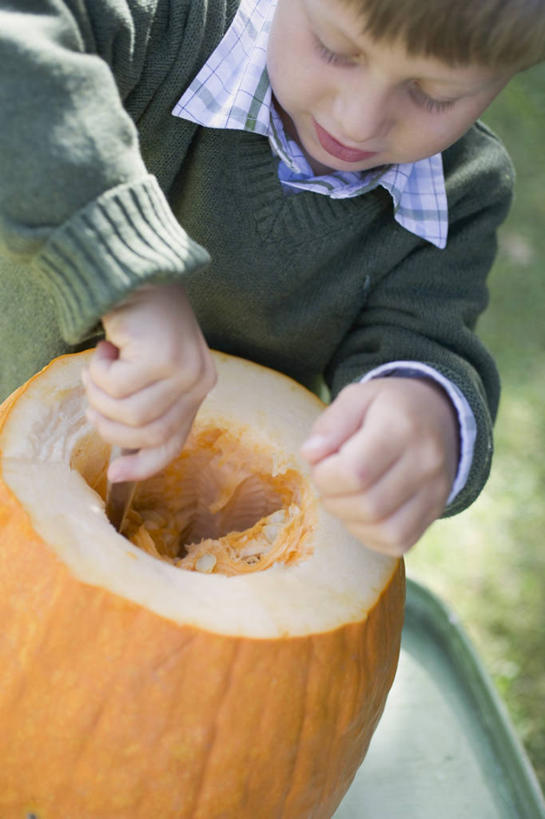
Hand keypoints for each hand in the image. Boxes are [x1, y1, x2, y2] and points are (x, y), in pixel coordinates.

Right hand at [82, 283, 215, 481]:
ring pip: (128, 415)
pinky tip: (106, 346)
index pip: (174, 442)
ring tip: (97, 367)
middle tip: (93, 395)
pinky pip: (114, 388)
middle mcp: (199, 382)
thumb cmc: (139, 322)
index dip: (144, 465)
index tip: (116, 475)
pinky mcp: (162, 359)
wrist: (136, 271)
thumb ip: (146, 407)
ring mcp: (184, 371)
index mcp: (199, 388)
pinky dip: (98, 370)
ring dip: (99, 394)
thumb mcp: (149, 370)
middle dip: (109, 423)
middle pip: (146, 435)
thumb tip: (122, 463)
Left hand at [300, 378, 458, 555]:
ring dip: (350, 520)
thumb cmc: (386, 408)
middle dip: (334, 499)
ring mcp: (436, 491)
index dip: (325, 476)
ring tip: (344, 495)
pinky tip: (362, 511)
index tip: (321, 464)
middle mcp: (426, 461)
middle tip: (329, 481)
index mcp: (402, 426)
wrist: (438, 416)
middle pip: (368, 505)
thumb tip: (310, 455)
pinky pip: (397, 542)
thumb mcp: (357, 397)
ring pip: (384, 531)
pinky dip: (370, 535)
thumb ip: (331, 423)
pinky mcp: (436, 512)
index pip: (354, 472)